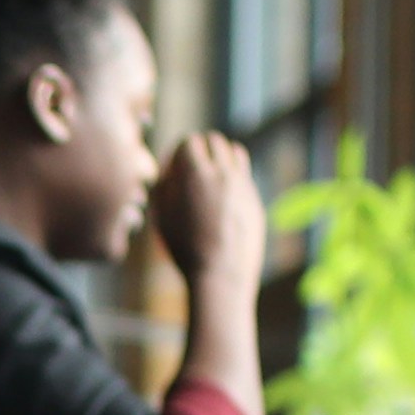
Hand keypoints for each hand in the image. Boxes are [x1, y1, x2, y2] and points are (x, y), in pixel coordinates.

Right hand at [149, 131, 273, 317]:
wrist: (219, 273)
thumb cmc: (184, 248)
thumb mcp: (161, 216)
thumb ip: (163, 184)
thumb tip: (168, 165)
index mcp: (195, 174)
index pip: (190, 141)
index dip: (180, 152)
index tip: (176, 164)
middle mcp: (222, 173)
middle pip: (214, 140)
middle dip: (202, 149)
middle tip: (194, 165)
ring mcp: (241, 184)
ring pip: (234, 151)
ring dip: (221, 156)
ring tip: (211, 173)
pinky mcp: (253, 197)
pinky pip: (244, 172)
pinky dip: (234, 173)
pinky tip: (224, 189)